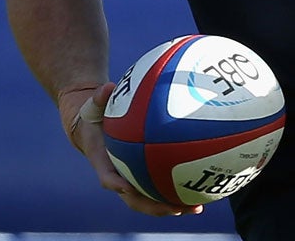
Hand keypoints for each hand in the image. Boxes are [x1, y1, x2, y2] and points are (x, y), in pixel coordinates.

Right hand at [58, 83, 201, 216]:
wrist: (92, 130)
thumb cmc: (95, 116)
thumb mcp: (93, 105)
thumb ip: (99, 97)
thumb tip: (107, 86)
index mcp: (103, 161)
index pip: (108, 177)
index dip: (117, 184)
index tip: (128, 187)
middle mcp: (118, 176)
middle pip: (135, 199)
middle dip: (155, 206)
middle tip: (177, 208)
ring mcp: (131, 179)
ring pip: (151, 199)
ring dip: (172, 205)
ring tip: (197, 207)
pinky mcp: (143, 176)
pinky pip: (160, 186)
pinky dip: (178, 190)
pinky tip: (202, 188)